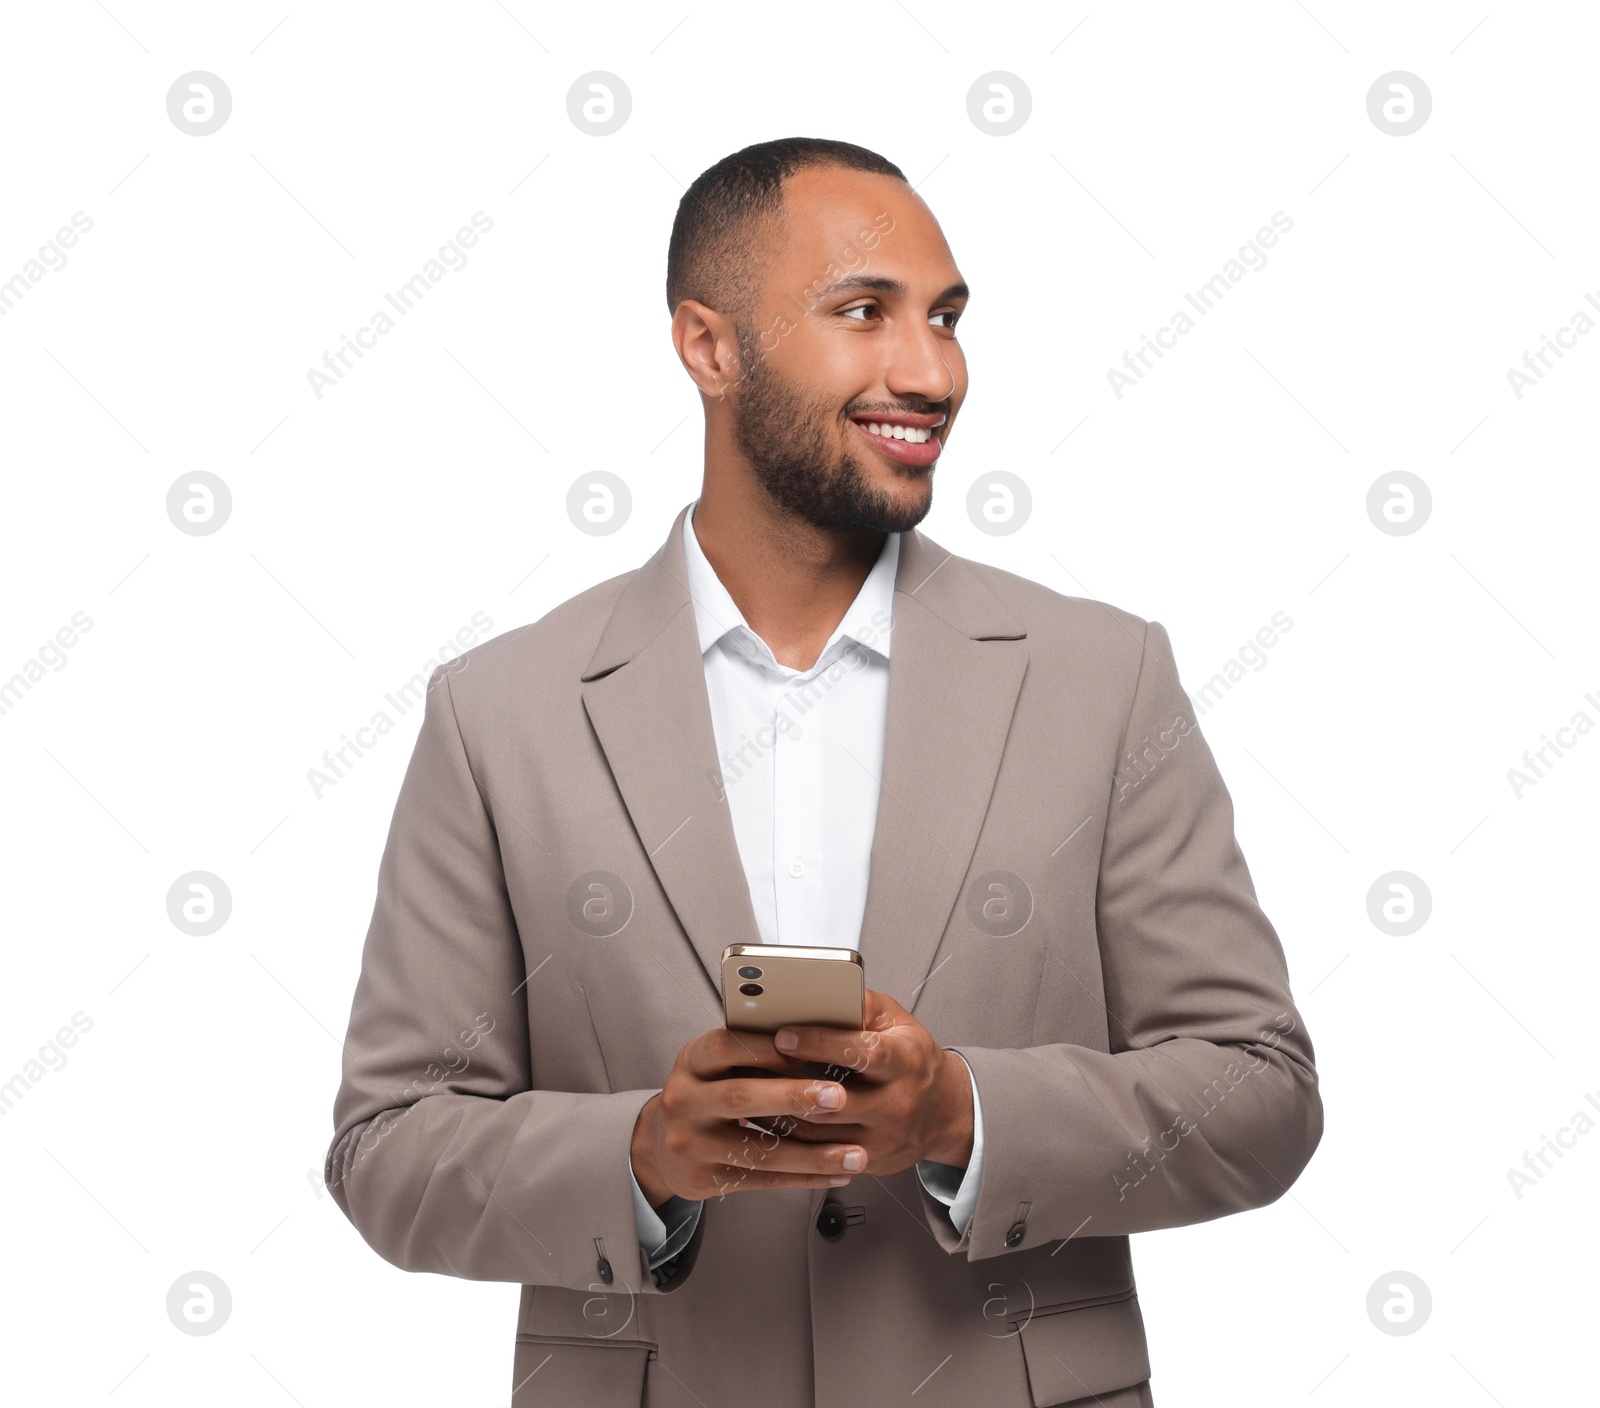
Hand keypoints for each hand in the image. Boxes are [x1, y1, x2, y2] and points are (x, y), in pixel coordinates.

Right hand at [630, 1022, 870, 1203]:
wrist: (661, 1145)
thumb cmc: (705, 1092)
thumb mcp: (714, 1063)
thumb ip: (750, 1050)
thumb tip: (813, 1032)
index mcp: (692, 1061)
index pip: (726, 1046)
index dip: (766, 1047)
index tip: (809, 1048)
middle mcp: (685, 1100)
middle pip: (742, 1097)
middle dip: (794, 1097)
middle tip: (839, 1097)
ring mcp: (692, 1143)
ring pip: (759, 1150)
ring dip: (813, 1154)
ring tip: (855, 1154)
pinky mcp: (705, 1178)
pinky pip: (762, 1180)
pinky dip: (804, 1178)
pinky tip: (836, 1174)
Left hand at [767, 988, 974, 1175]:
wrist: (944, 1113)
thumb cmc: (913, 1060)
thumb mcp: (897, 1022)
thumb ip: (861, 1005)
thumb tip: (820, 989)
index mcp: (906, 1061)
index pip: (861, 1052)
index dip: (819, 1043)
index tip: (783, 1035)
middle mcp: (898, 1104)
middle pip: (832, 1099)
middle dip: (786, 1084)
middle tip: (747, 1067)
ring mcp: (883, 1140)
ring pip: (818, 1132)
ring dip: (777, 1111)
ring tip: (746, 1092)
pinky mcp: (868, 1163)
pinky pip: (818, 1155)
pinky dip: (787, 1138)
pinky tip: (764, 1120)